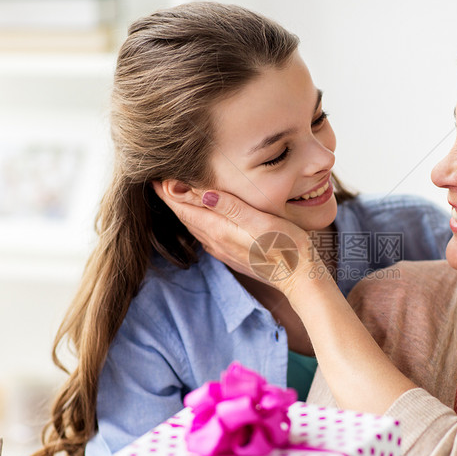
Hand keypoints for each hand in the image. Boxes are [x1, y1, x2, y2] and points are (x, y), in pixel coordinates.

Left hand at [158, 188, 322, 296]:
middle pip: (186, 217)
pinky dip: (197, 221)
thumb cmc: (288, 247)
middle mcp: (217, 242)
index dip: (169, 192)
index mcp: (221, 231)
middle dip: (171, 198)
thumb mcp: (262, 222)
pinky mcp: (233, 254)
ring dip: (183, 210)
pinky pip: (206, 235)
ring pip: (195, 227)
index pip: (185, 208)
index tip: (156, 175)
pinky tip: (201, 216)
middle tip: (159, 179)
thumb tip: (202, 193)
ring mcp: (224, 250)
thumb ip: (231, 207)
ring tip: (174, 193)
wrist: (301, 279)